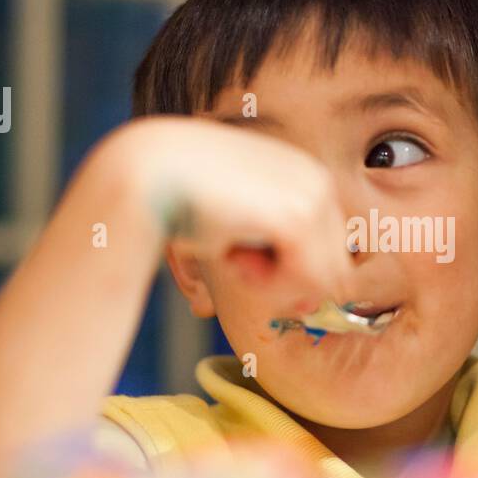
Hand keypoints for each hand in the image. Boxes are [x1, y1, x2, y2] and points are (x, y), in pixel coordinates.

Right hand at [106, 116, 353, 313]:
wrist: (146, 171)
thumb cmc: (181, 197)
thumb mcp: (239, 222)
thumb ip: (277, 254)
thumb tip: (311, 305)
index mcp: (303, 174)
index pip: (327, 246)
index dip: (293, 272)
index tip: (247, 268)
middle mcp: (315, 179)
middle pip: (332, 264)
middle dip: (287, 281)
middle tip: (238, 266)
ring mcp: (311, 195)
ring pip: (325, 278)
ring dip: (277, 287)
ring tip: (234, 263)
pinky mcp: (297, 216)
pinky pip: (309, 280)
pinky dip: (271, 288)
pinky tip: (235, 265)